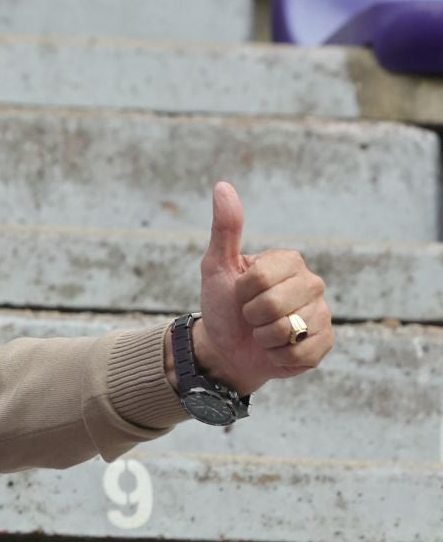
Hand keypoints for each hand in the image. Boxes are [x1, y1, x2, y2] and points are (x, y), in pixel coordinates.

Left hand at [189, 182, 332, 395]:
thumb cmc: (222, 303)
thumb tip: (223, 186)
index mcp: (289, 261)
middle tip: (251, 315)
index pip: (260, 278)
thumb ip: (225, 228)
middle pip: (274, 305)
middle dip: (251, 316)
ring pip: (287, 331)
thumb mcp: (217, 266)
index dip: (241, 291)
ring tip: (263, 332)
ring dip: (263, 337)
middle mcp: (312, 283)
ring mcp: (322, 314)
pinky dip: (277, 356)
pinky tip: (275, 349)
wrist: (226, 347)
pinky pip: (299, 354)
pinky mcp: (325, 343)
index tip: (240, 292)